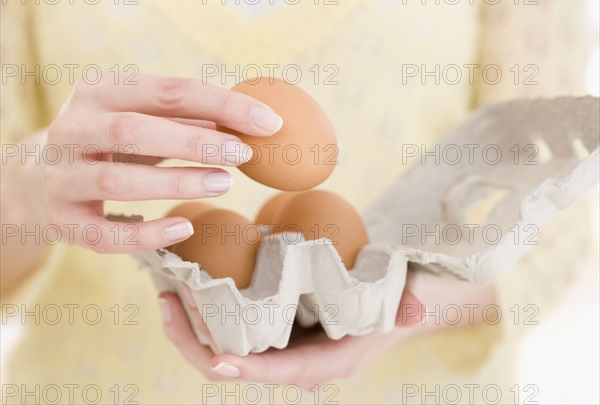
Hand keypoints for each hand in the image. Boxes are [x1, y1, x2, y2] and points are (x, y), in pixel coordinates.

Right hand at [43, 73, 282, 252]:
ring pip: (117, 181)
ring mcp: (61, 177)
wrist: (31, 180)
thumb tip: (247, 123)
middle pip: (135, 130)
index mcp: (99, 92)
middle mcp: (72, 130)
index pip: (168, 90)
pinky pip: (105, 234)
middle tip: (244, 155)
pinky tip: (183, 230)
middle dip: (196, 143)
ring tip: (223, 184)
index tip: (269, 122)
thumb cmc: (105, 144)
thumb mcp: (140, 119)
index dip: (222, 105)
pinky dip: (147, 234)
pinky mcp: (61, 221)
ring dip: (176, 184)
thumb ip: (185, 119)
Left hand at [158, 284, 424, 389]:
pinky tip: (184, 285)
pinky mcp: (265, 333)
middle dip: (196, 340)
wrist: (383, 305)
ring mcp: (275, 349)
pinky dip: (202, 314)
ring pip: (221, 350)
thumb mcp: (401, 300)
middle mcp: (291, 363)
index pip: (276, 372)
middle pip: (233, 364)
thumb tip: (416, 310)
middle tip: (168, 299)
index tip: (214, 358)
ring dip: (189, 326)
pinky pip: (225, 332)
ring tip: (164, 289)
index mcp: (321, 364)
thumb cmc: (389, 300)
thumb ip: (407, 307)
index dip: (244, 368)